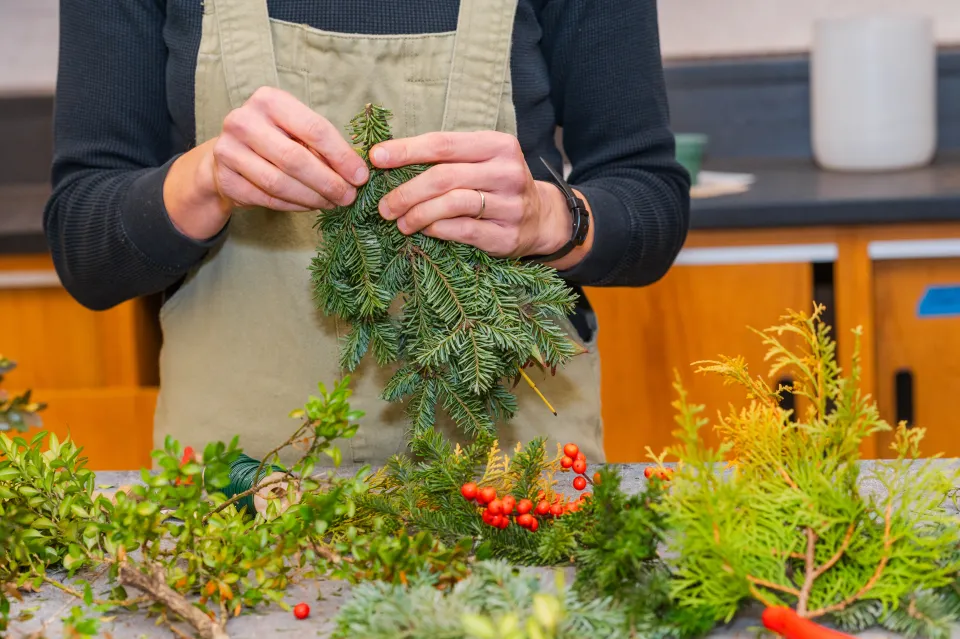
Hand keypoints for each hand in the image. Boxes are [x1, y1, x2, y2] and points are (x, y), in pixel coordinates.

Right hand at [164, 86, 368, 240]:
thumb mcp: (298, 131)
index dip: (341, 156)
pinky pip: (267, 198)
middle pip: (295, 158)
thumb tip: (357, 174)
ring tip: (332, 203)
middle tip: (348, 197)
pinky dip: (293, 206)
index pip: (314, 129)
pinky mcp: (224, 178)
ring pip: (279, 182)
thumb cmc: (275, 139)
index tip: (361, 177)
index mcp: (269, 100)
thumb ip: (324, 147)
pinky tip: (309, 205)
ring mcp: (228, 150)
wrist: (228, 156)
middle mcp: (244, 121)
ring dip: (312, 198)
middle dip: (328, 182)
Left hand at [369, 131, 588, 264]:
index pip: (443, 144)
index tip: (376, 158)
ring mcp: (511, 205)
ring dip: (418, 213)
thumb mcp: (480, 161)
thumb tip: (388, 158)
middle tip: (384, 206)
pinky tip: (424, 231)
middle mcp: (507, 172)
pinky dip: (437, 230)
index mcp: (498, 145)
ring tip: (399, 222)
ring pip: (452, 204)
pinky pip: (463, 230)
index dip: (406, 150)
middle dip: (406, 191)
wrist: (541, 219)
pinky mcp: (507, 235)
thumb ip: (446, 158)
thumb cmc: (497, 186)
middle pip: (444, 176)